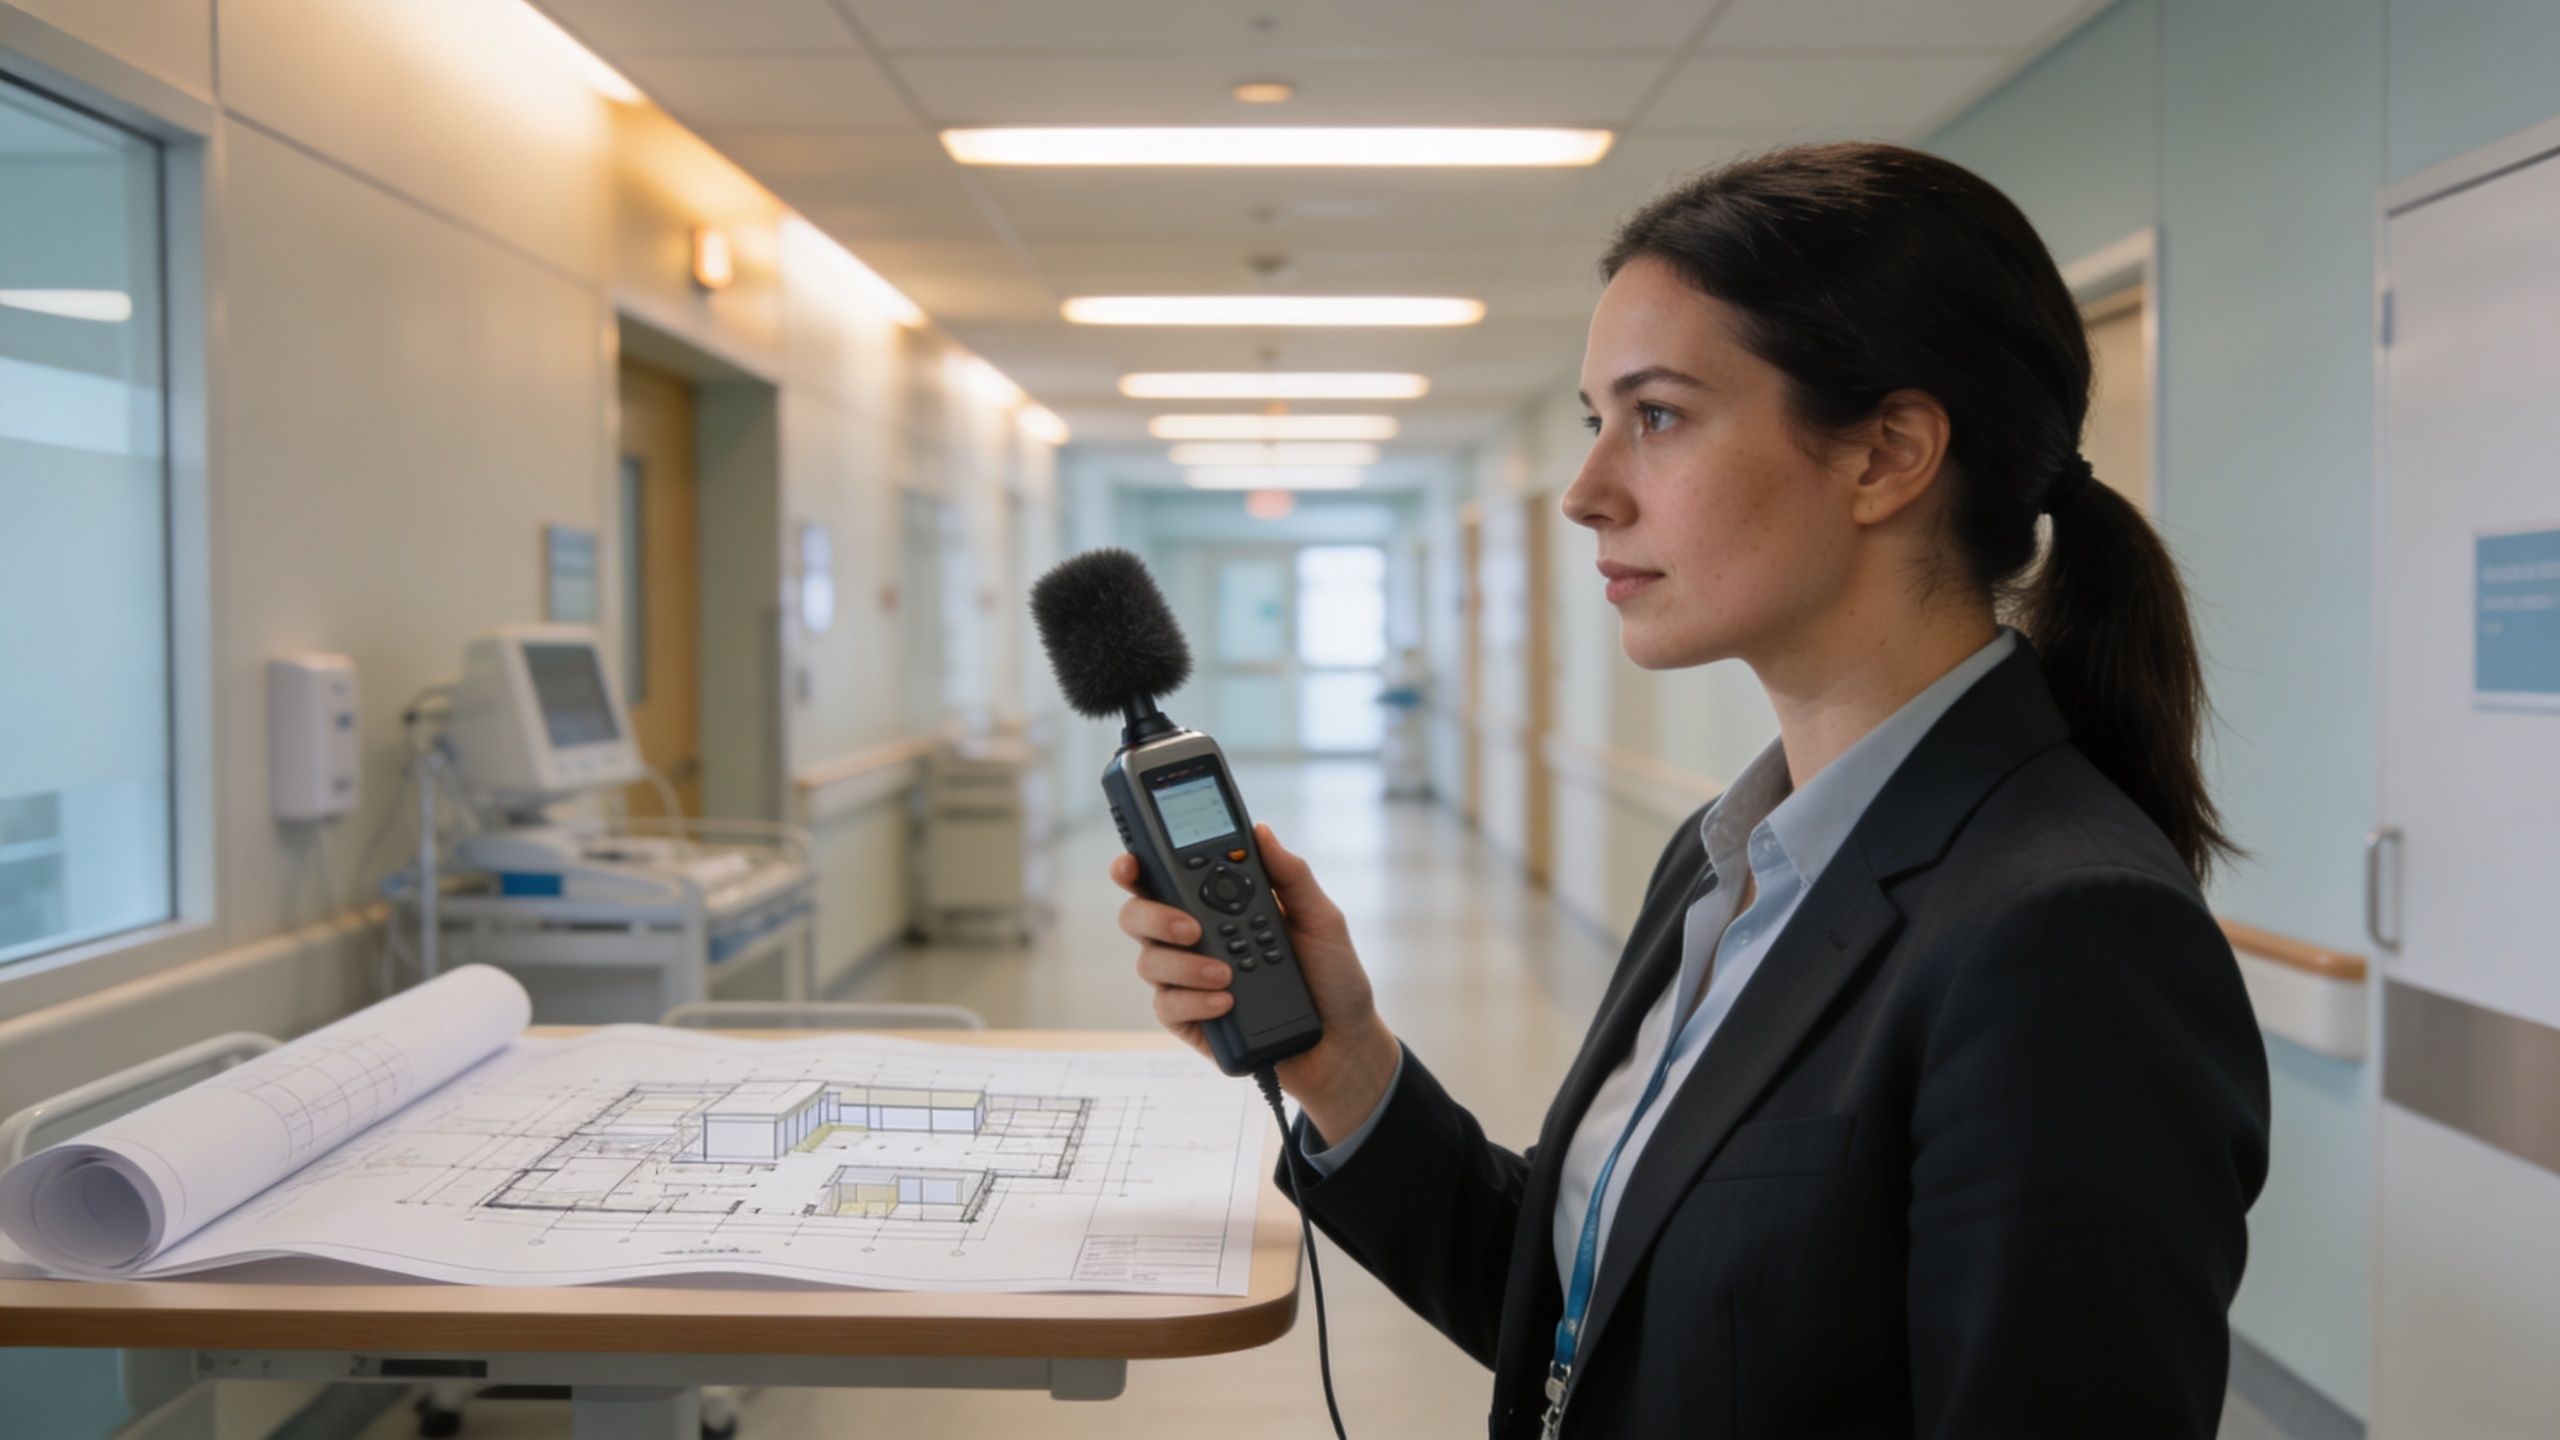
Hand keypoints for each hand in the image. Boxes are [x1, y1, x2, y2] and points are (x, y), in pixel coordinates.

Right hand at [1112, 822, 1400, 1140]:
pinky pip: (1168, 1007)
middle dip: (1154, 916)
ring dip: (1184, 965)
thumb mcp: (1321, 919)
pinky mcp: (1189, 1019)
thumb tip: (1260, 831)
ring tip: (1225, 973)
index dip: (1135, 866)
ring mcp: (1186, 980)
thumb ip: (1290, 875)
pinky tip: (1225, 1002)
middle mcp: (1193, 938)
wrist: (1341, 1041)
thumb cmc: (1331, 977)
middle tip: (1192, 927)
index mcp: (1217, 904)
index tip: (1131, 863)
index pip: (1164, 876)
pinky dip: (1195, 1002)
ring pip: (1150, 962)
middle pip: (1138, 915)